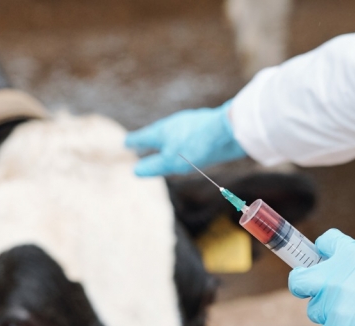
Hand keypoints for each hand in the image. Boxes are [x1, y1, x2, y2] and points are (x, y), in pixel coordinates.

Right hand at [125, 101, 246, 176]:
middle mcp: (174, 125)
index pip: (143, 137)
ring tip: (163, 146)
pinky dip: (181, 141)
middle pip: (157, 133)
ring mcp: (190, 125)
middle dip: (149, 140)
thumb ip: (154, 166)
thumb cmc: (197, 146)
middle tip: (139, 144)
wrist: (229, 130)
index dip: (134, 141)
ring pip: (173, 133)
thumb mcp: (172, 162)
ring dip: (166, 140)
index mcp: (162, 131)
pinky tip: (189, 145)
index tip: (125, 143)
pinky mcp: (205, 129)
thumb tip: (136, 171)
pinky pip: (188, 136)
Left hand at [289, 229, 354, 325]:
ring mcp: (332, 310)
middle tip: (316, 290)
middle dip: (305, 284)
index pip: (325, 243)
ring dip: (332, 314)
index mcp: (353, 256)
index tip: (328, 259)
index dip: (327, 252)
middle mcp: (335, 280)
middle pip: (300, 280)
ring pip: (317, 311)